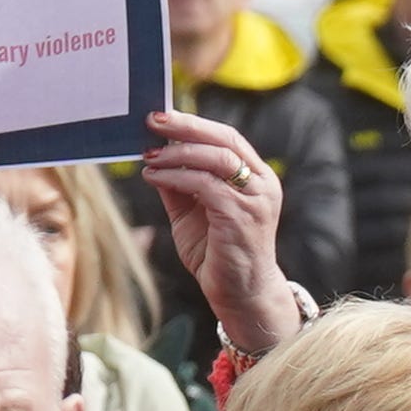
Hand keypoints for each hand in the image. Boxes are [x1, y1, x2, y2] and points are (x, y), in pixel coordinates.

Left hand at [134, 111, 306, 357]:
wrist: (240, 293)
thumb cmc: (218, 251)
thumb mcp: (192, 210)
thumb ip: (179, 182)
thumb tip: (153, 153)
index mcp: (256, 178)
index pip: (228, 138)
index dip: (194, 123)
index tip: (160, 117)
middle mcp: (262, 185)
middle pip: (224, 141)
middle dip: (186, 127)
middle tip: (152, 121)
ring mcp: (255, 201)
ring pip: (215, 159)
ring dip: (176, 154)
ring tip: (148, 157)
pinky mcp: (241, 218)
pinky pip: (205, 186)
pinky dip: (175, 177)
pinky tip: (153, 177)